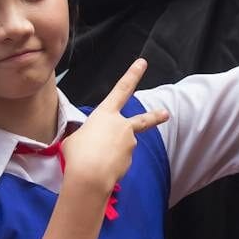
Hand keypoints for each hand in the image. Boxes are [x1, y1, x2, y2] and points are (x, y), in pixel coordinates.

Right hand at [59, 58, 170, 199]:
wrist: (89, 176)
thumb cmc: (77, 154)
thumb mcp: (73, 139)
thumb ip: (85, 136)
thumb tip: (89, 143)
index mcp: (106, 114)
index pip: (121, 89)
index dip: (132, 74)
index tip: (142, 63)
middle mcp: (122, 126)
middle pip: (142, 119)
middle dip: (155, 116)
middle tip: (165, 114)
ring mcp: (129, 143)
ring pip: (122, 146)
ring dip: (111, 153)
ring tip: (94, 161)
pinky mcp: (130, 160)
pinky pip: (119, 161)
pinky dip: (110, 165)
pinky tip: (99, 170)